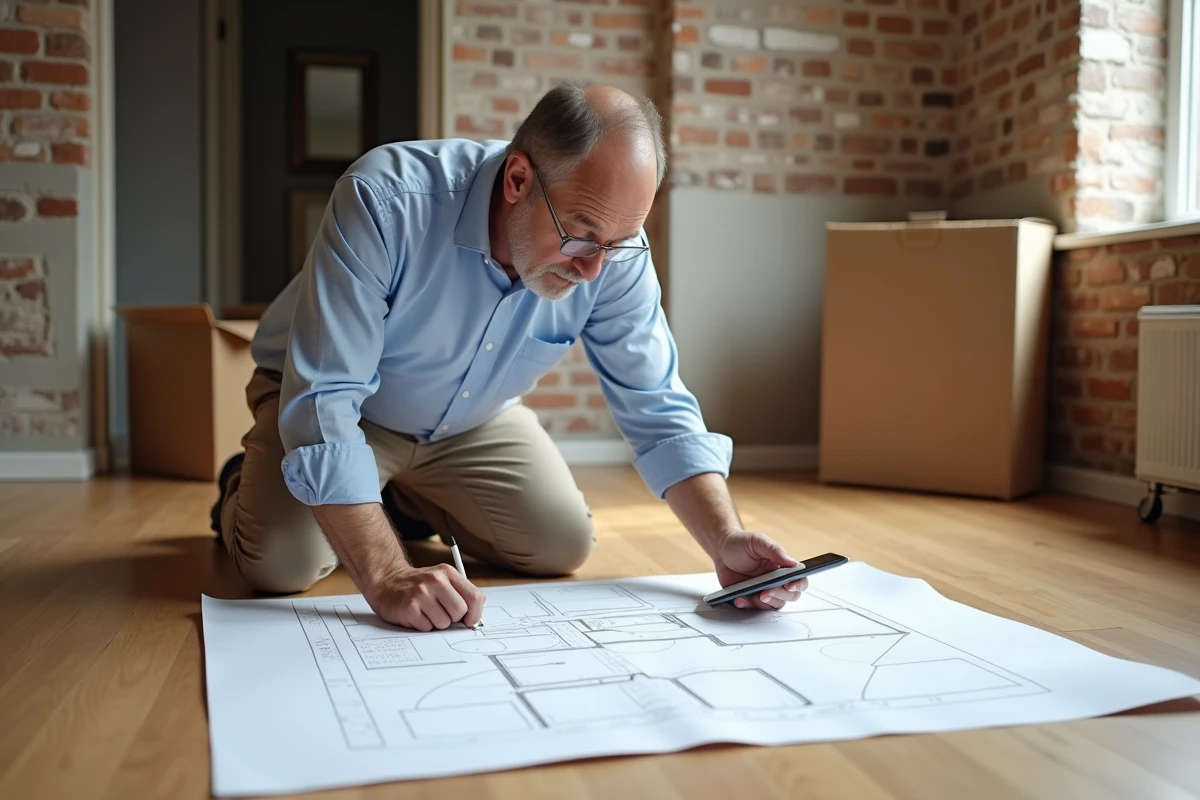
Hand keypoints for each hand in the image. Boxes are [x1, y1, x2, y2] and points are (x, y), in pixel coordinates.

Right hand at [365, 563, 485, 630]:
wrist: (386, 582)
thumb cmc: (418, 586)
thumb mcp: (441, 581)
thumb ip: (459, 595)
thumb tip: (473, 619)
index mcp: (448, 573)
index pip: (475, 597)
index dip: (475, 614)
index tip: (469, 620)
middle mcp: (435, 580)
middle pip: (460, 612)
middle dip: (452, 618)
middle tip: (441, 613)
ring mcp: (421, 593)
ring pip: (443, 623)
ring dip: (436, 623)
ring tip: (425, 612)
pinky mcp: (409, 608)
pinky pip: (427, 628)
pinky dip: (423, 626)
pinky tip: (415, 615)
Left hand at [714, 530, 807, 610]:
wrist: (721, 550)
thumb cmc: (741, 543)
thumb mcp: (758, 541)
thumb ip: (775, 550)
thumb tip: (793, 563)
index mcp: (782, 567)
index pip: (799, 579)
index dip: (798, 585)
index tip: (789, 585)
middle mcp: (776, 581)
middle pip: (790, 596)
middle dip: (779, 596)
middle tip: (765, 592)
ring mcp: (764, 590)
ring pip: (774, 604)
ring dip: (764, 603)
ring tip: (752, 595)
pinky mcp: (750, 597)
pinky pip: (755, 608)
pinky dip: (748, 605)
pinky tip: (740, 598)